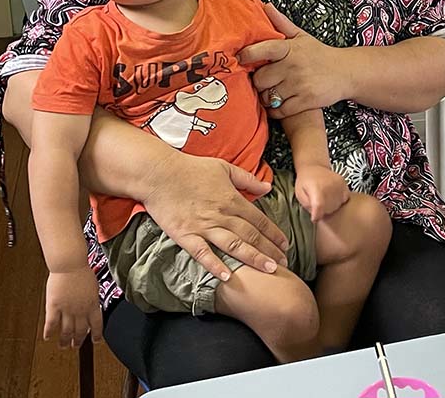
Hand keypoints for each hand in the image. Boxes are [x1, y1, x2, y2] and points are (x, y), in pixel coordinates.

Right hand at [44, 268, 102, 348]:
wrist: (70, 265)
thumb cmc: (82, 272)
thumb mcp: (93, 288)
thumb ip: (92, 300)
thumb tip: (93, 308)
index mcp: (93, 304)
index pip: (97, 324)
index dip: (96, 335)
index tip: (95, 341)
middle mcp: (81, 310)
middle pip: (80, 330)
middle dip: (79, 341)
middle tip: (76, 346)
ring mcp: (67, 309)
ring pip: (66, 331)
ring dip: (65, 340)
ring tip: (63, 346)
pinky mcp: (54, 307)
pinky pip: (51, 324)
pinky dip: (49, 332)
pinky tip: (48, 337)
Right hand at [141, 151, 289, 280]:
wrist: (159, 173)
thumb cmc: (191, 168)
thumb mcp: (224, 168)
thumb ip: (247, 179)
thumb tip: (267, 188)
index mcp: (232, 199)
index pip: (259, 220)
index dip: (274, 234)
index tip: (285, 245)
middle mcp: (222, 215)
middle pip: (251, 236)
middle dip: (269, 251)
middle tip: (284, 264)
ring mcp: (203, 226)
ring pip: (233, 246)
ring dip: (252, 259)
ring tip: (269, 270)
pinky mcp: (185, 235)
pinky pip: (202, 253)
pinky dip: (215, 265)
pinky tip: (227, 276)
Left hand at [239, 3, 352, 117]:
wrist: (345, 72)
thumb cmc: (320, 54)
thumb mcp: (302, 36)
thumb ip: (282, 23)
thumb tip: (265, 6)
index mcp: (291, 48)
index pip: (263, 49)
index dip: (248, 55)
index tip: (241, 58)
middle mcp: (294, 66)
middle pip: (260, 79)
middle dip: (259, 82)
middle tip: (265, 81)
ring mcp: (300, 84)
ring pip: (268, 96)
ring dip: (267, 97)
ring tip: (273, 92)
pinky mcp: (306, 101)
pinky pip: (279, 110)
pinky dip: (275, 110)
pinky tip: (279, 104)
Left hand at [295, 164, 349, 221]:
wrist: (314, 166)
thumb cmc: (305, 181)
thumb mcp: (299, 194)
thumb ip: (308, 206)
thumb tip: (317, 216)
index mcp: (316, 188)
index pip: (319, 207)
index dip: (317, 216)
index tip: (314, 218)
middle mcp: (329, 186)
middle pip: (329, 210)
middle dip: (322, 211)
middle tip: (317, 204)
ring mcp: (339, 185)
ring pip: (337, 206)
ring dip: (331, 207)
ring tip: (324, 199)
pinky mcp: (344, 184)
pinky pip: (344, 200)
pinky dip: (339, 201)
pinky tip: (332, 197)